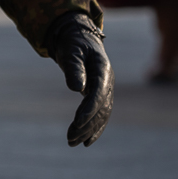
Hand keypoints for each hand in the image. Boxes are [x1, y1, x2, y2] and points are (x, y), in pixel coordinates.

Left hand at [46, 11, 113, 146]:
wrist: (79, 36)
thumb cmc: (73, 42)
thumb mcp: (70, 50)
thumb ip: (74, 67)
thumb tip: (76, 89)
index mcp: (102, 70)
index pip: (98, 94)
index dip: (89, 109)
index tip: (77, 121)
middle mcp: (107, 82)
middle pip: (100, 108)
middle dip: (86, 125)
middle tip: (70, 138)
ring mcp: (105, 89)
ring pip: (101, 115)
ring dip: (88, 130)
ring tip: (72, 142)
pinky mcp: (100, 94)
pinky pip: (100, 114)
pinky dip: (94, 128)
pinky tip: (86, 141)